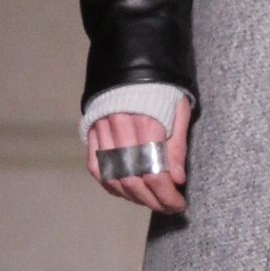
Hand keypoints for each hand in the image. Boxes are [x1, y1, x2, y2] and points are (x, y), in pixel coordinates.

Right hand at [87, 97, 192, 217]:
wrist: (132, 63)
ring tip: (151, 201)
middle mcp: (121, 130)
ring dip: (133, 197)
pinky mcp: (91, 132)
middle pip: (134, 180)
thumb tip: (177, 179)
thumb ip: (178, 145)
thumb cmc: (161, 88)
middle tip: (168, 207)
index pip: (156, 173)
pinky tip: (126, 190)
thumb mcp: (178, 110)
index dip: (167, 195)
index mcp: (147, 123)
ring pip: (114, 178)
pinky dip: (110, 184)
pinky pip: (96, 168)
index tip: (179, 204)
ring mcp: (102, 132)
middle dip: (153, 201)